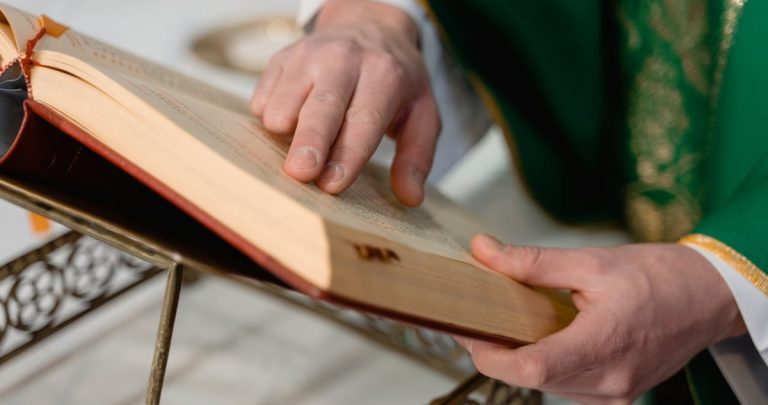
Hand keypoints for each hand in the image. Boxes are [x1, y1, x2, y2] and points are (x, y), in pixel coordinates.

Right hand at [251, 0, 439, 205]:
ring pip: (285, 101)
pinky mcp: (281, 58)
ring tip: (304, 149)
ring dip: (286, 133)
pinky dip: (270, 118)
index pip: (364, 119)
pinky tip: (291, 123)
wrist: (369, 27)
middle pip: (322, 107)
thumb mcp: (422, 114)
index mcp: (384, 74)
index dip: (347, 154)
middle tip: (300, 174)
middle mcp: (345, 59)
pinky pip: (263, 96)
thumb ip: (417, 157)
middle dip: (310, 142)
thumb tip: (410, 198)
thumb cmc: (394, 80)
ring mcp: (308, 55)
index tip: (331, 184)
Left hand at [457, 235, 745, 403]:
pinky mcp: (619, 393)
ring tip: (511, 323)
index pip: (531, 369)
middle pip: (532, 379)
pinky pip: (569, 386)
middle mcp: (610, 380)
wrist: (709, 296)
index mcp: (604, 344)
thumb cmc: (662, 278)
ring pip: (548, 386)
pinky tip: (545, 337)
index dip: (490, 355)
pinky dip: (549, 364)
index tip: (469, 331)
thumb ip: (532, 262)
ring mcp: (616, 392)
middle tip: (481, 318)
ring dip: (523, 359)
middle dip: (499, 352)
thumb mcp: (592, 261)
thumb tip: (484, 252)